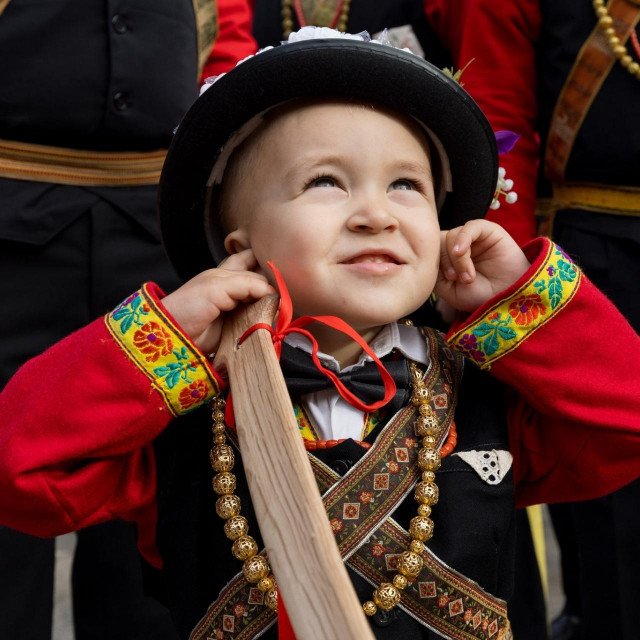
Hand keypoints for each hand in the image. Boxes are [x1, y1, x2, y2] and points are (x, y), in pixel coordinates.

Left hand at [161, 249, 275, 353]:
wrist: (176, 335)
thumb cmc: (190, 304)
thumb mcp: (218, 285)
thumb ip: (248, 283)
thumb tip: (274, 292)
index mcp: (230, 271)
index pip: (254, 259)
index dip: (266, 258)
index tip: (282, 264)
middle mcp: (238, 288)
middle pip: (263, 280)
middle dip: (274, 282)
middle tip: (285, 287)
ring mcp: (241, 307)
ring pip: (264, 300)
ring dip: (272, 302)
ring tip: (280, 304)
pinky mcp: (243, 326)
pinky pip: (261, 319)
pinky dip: (268, 318)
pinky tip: (273, 317)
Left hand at [434, 219, 530, 312]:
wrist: (507, 299)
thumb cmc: (479, 296)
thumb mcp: (448, 289)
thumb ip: (433, 271)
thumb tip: (426, 254)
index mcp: (445, 257)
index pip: (429, 250)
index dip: (432, 262)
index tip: (445, 280)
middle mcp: (456, 245)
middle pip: (437, 241)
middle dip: (445, 262)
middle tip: (455, 279)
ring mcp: (472, 238)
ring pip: (452, 236)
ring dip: (457, 258)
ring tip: (468, 277)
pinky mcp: (488, 231)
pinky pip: (470, 227)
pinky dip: (462, 238)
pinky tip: (461, 252)